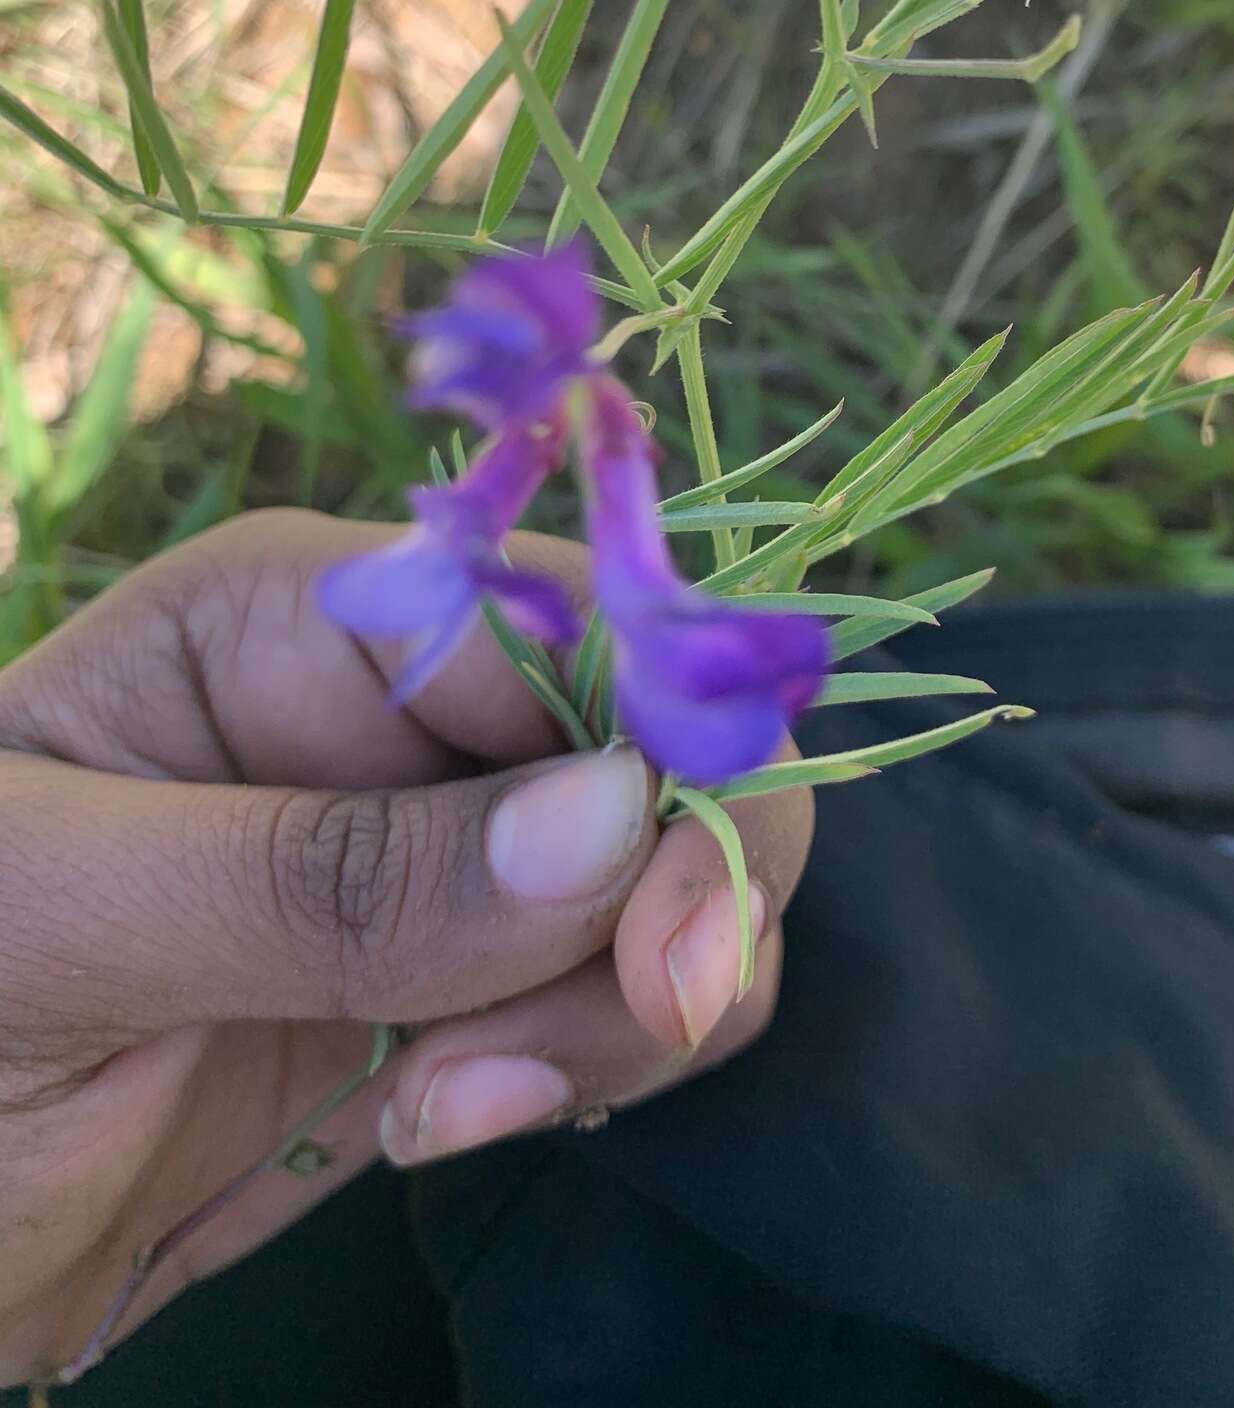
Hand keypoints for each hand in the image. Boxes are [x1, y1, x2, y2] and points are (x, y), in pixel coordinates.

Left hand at [0, 511, 811, 1385]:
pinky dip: (596, 1060)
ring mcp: (442, 845)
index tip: (659, 961)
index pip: (581, 626)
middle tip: (531, 1068)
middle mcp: (402, 703)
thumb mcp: (61, 924)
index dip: (667, 770)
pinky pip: (627, 984)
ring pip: (674, 873)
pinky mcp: (467, 975)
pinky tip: (444, 1118)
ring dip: (617, 1012)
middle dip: (659, 905)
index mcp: (305, 614)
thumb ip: (326, 875)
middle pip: (665, 744)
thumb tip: (612, 816)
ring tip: (439, 1108)